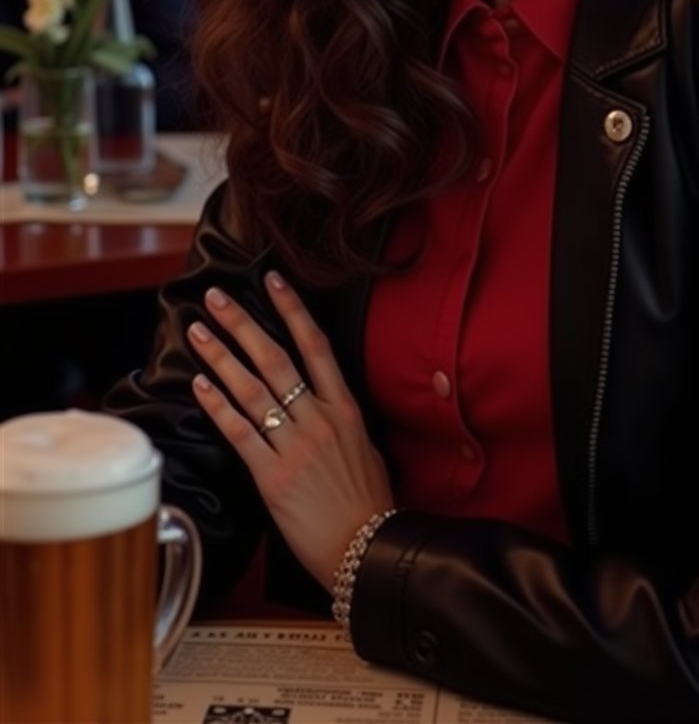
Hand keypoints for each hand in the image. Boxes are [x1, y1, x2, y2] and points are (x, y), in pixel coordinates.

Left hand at [187, 272, 393, 591]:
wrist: (366, 549)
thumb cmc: (369, 503)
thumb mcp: (366, 448)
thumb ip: (340, 420)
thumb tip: (321, 400)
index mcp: (345, 409)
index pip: (316, 344)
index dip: (293, 308)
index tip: (273, 279)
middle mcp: (319, 419)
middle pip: (275, 358)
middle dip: (242, 323)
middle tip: (217, 296)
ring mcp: (295, 446)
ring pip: (251, 389)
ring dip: (221, 356)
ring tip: (198, 331)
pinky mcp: (272, 476)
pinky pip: (240, 432)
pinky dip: (218, 406)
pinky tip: (200, 384)